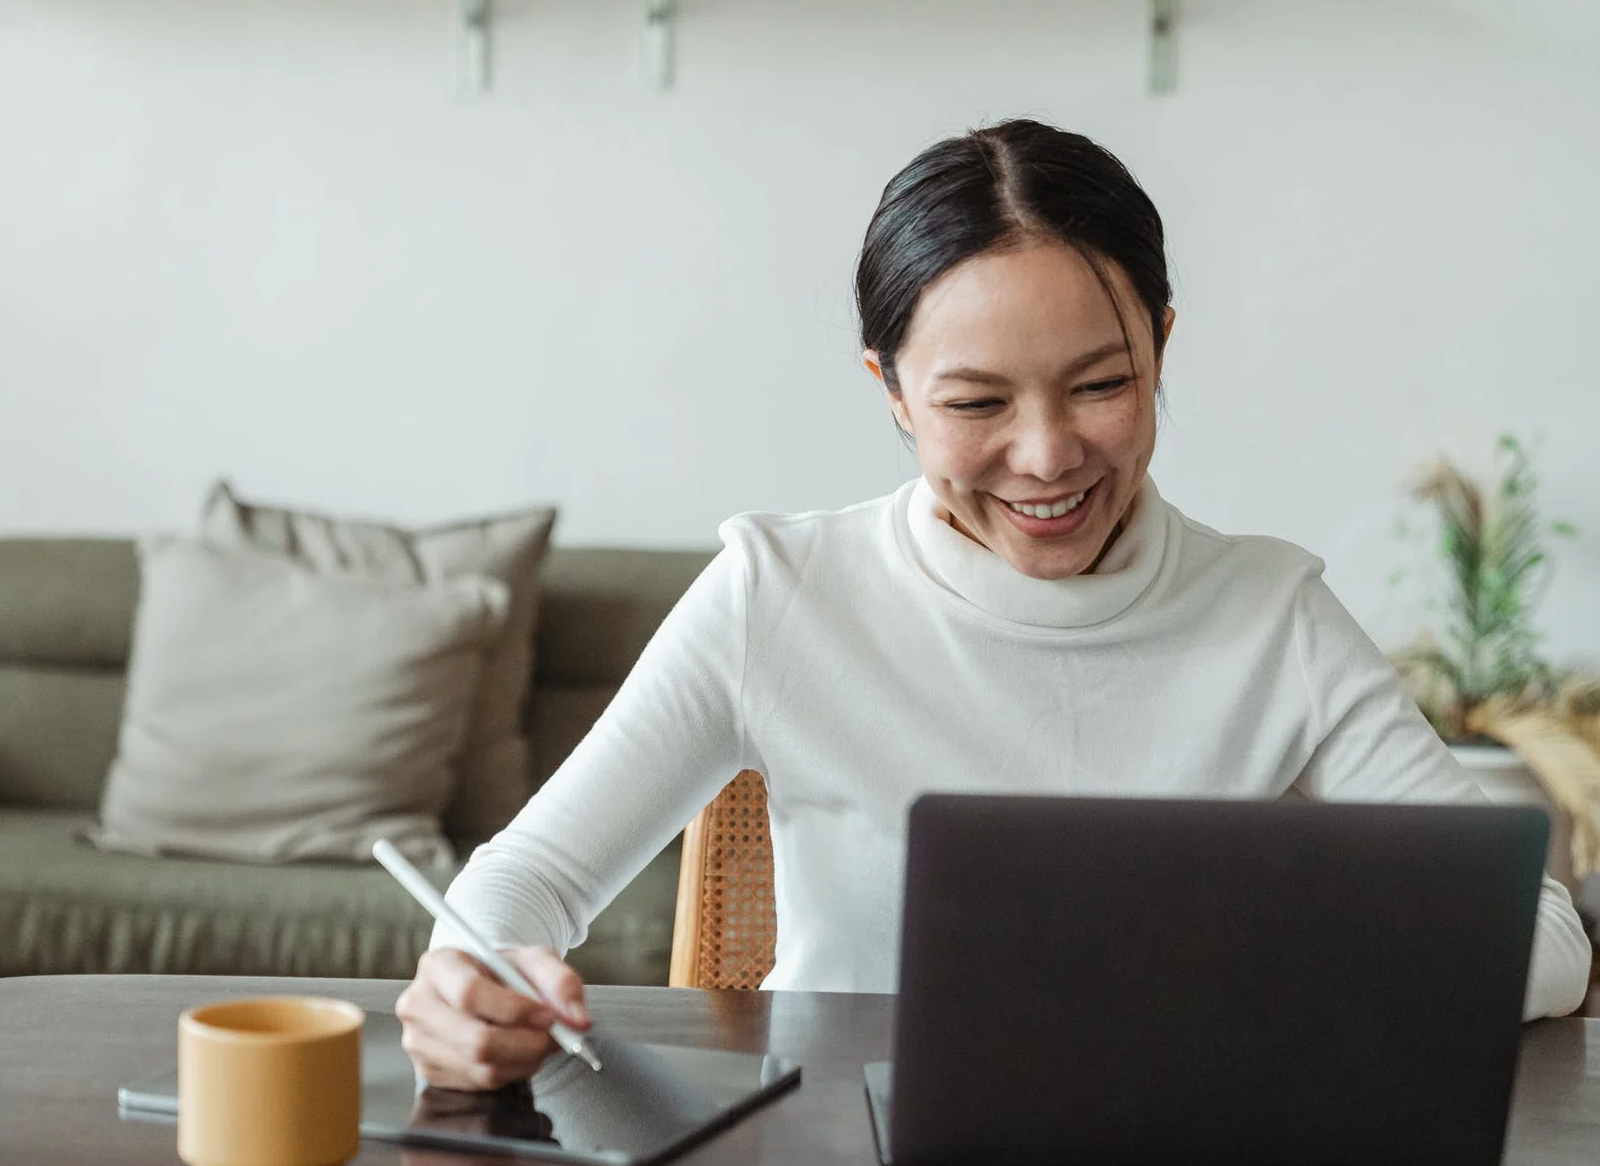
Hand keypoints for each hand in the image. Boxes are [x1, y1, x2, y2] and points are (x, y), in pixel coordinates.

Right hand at [396, 946, 591, 1090]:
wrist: (482, 987)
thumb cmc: (503, 971)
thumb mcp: (534, 961)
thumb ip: (561, 981)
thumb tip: (577, 1019)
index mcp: (438, 966)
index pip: (470, 994)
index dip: (514, 1010)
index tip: (548, 1015)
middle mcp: (419, 1005)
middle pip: (475, 1040)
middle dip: (526, 1044)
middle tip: (554, 1037)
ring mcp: (419, 1043)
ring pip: (481, 1067)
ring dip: (524, 1060)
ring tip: (540, 1041)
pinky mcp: (429, 1071)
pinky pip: (479, 1083)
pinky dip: (511, 1072)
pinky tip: (519, 1053)